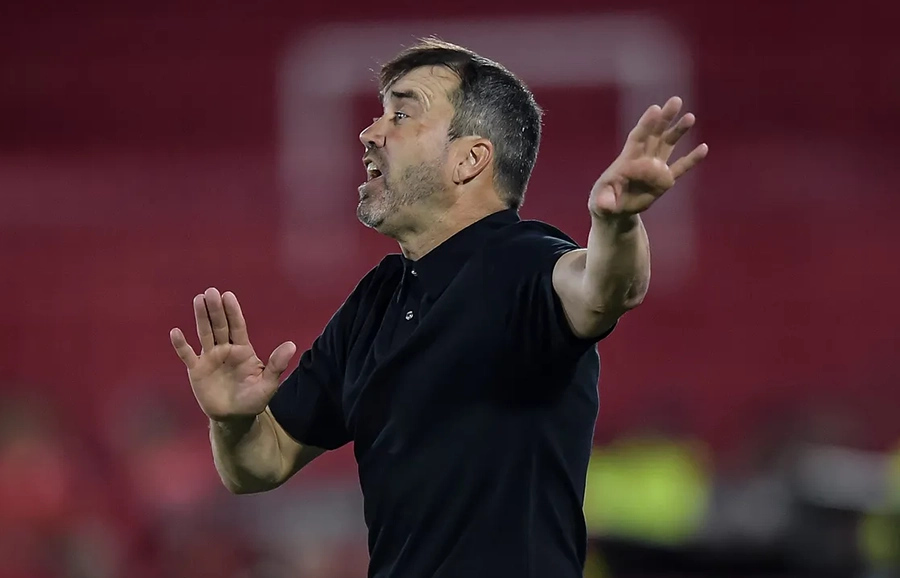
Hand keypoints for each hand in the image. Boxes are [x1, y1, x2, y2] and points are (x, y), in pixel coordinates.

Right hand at [170, 288, 296, 421]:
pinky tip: (175, 332)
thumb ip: (277, 365)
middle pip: (219, 326)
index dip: (233, 311)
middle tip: (211, 292)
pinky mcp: (196, 370)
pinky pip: (187, 355)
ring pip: (204, 334)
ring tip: (198, 300)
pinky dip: (181, 345)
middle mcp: (225, 350)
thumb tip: (292, 345)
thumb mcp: (268, 384)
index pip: (237, 326)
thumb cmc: (253, 400)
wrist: (235, 417)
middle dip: (215, 309)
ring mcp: (210, 358)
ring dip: (200, 318)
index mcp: (243, 350)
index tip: (228, 295)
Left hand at [590, 96, 707, 216]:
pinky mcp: (664, 180)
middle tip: (676, 100)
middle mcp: (643, 159)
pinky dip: (692, 159)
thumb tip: (607, 205)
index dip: (646, 124)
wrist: (616, 210)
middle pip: (655, 134)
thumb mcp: (600, 202)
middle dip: (665, 118)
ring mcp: (655, 168)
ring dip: (678, 131)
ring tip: (690, 117)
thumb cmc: (604, 200)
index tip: (655, 109)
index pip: (638, 137)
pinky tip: (704, 147)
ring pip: (668, 145)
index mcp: (627, 159)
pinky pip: (680, 168)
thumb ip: (604, 201)